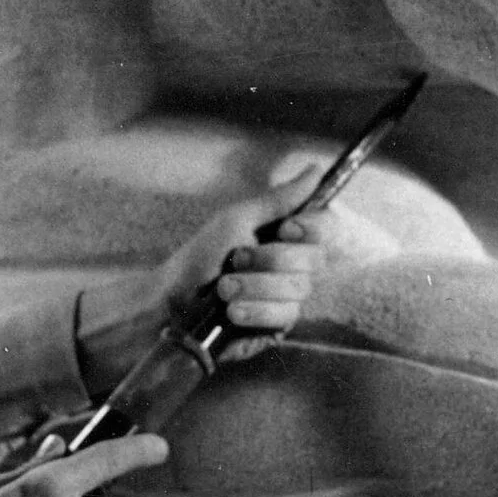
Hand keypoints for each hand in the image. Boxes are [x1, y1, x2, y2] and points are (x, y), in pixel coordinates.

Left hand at [78, 170, 387, 383]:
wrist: (171, 302)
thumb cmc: (200, 258)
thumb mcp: (237, 220)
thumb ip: (279, 199)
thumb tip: (316, 170)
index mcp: (285, 236)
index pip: (325, 226)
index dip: (312, 227)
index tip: (285, 229)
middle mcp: (292, 266)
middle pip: (315, 259)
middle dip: (272, 259)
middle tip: (236, 259)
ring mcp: (287, 298)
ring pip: (299, 289)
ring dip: (256, 285)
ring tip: (223, 288)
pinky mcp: (277, 326)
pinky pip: (285, 316)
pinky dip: (255, 310)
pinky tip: (232, 312)